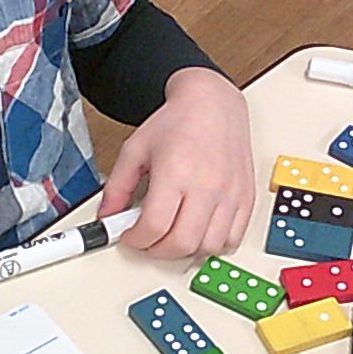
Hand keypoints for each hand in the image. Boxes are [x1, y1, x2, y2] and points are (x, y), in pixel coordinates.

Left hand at [100, 66, 254, 258]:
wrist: (213, 103)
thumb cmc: (178, 122)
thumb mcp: (135, 149)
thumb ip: (117, 187)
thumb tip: (107, 217)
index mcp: (176, 172)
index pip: (154, 227)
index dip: (136, 239)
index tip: (131, 236)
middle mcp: (207, 185)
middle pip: (181, 243)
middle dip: (157, 250)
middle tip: (148, 239)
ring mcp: (230, 193)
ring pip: (208, 247)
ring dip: (186, 250)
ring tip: (173, 234)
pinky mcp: (245, 197)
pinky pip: (232, 238)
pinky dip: (213, 244)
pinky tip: (199, 231)